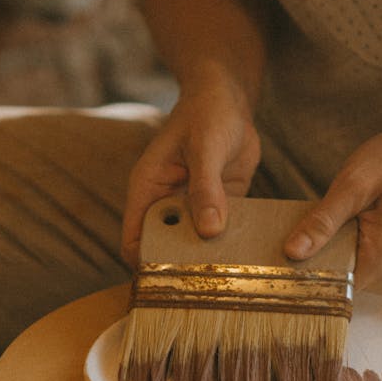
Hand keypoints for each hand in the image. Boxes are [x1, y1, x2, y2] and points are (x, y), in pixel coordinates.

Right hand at [120, 86, 260, 267]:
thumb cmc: (206, 113)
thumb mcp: (205, 147)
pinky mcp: (219, 208)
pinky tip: (248, 255)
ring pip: (193, 245)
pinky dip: (231, 244)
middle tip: (205, 281)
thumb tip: (209, 230)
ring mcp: (192, 208)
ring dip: (208, 257)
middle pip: (163, 248)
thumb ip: (206, 188)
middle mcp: (166, 203)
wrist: (229, 99)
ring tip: (228, 274)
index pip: (133, 239)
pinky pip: (221, 234)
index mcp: (148, 189)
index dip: (144, 261)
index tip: (167, 277)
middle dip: (179, 265)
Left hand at [283, 117, 381, 288]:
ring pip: (342, 269)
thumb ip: (323, 221)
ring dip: (320, 253)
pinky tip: (322, 226)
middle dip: (307, 263)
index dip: (301, 276)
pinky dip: (334, 244)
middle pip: (335, 280)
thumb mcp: (355, 184)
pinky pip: (352, 256)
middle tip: (275, 243)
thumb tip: (291, 252)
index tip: (272, 262)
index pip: (331, 286)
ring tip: (297, 230)